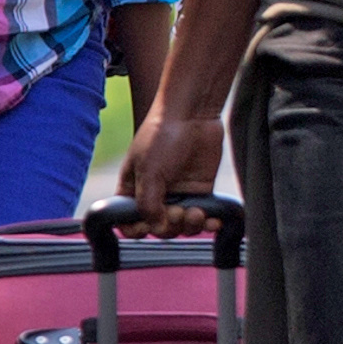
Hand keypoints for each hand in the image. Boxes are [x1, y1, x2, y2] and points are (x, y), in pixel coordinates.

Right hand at [121, 103, 227, 217]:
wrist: (192, 114)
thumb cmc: (161, 135)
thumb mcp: (148, 172)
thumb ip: (149, 204)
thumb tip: (158, 228)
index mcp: (132, 190)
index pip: (129, 221)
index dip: (137, 230)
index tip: (147, 228)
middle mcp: (154, 194)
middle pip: (159, 227)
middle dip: (169, 226)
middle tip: (178, 212)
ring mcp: (178, 193)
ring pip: (182, 225)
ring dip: (189, 226)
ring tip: (197, 214)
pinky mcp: (199, 190)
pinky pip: (202, 215)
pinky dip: (208, 222)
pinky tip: (213, 221)